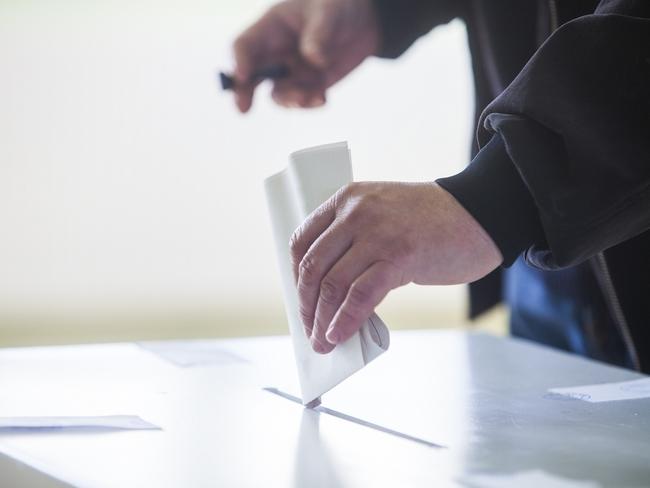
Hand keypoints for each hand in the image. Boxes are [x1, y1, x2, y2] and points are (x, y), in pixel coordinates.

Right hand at [231, 0, 379, 111]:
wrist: (365, 22)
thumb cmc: (340, 6)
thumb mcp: (330, 11)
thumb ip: (320, 33)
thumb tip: (313, 60)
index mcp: (271, 27)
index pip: (246, 45)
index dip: (240, 61)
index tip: (243, 77)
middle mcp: (276, 52)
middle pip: (251, 74)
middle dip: (244, 92)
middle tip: (243, 109)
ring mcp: (291, 71)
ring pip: (278, 93)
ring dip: (289, 100)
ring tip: (308, 98)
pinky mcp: (309, 85)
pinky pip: (303, 100)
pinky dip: (310, 103)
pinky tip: (323, 99)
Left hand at [290, 182, 502, 353]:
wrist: (479, 214)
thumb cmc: (431, 221)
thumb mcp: (382, 214)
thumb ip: (354, 239)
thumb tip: (330, 290)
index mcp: (347, 198)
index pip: (302, 240)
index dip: (296, 275)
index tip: (302, 299)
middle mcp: (356, 212)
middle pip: (313, 266)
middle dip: (306, 305)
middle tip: (309, 328)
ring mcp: (377, 233)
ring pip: (333, 284)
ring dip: (322, 320)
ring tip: (322, 342)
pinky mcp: (399, 256)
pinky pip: (361, 295)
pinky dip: (345, 320)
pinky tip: (339, 335)